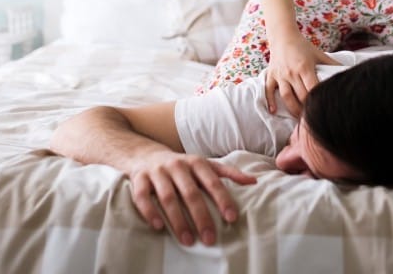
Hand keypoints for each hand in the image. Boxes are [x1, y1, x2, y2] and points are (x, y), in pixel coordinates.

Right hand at [128, 150, 256, 245]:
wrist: (144, 153)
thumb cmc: (181, 165)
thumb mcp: (204, 164)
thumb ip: (228, 173)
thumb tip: (253, 181)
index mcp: (195, 162)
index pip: (212, 181)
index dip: (222, 199)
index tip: (232, 218)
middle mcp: (176, 165)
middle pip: (190, 192)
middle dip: (201, 216)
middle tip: (210, 239)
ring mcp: (156, 171)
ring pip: (167, 196)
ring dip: (177, 220)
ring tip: (188, 240)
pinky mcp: (139, 178)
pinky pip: (142, 196)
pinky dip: (150, 211)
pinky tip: (158, 227)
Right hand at [265, 35, 335, 117]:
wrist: (283, 36)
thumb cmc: (303, 47)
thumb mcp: (319, 54)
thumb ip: (332, 64)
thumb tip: (348, 72)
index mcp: (305, 67)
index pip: (313, 88)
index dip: (318, 100)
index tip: (323, 109)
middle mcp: (292, 72)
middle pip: (300, 95)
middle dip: (307, 108)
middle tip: (314, 118)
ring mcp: (280, 75)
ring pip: (286, 96)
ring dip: (292, 109)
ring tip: (299, 119)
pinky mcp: (271, 75)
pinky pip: (268, 90)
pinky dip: (270, 101)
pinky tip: (274, 111)